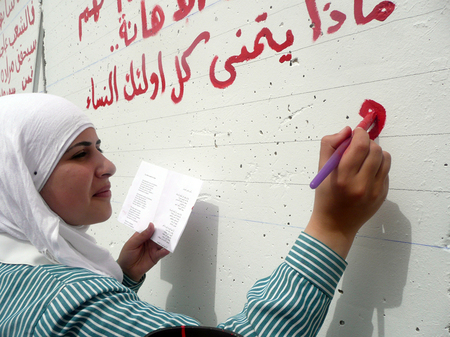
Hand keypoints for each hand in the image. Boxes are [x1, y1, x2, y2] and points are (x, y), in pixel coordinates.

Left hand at [117, 223, 169, 281]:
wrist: (127, 271)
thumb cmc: (126, 256)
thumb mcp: (131, 244)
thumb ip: (142, 235)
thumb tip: (151, 226)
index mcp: (142, 235)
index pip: (150, 227)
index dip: (155, 223)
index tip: (160, 218)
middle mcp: (149, 241)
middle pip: (158, 233)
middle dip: (163, 230)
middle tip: (168, 226)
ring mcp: (153, 248)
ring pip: (162, 242)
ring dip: (166, 239)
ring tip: (169, 236)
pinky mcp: (156, 256)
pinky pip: (162, 252)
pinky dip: (165, 250)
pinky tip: (167, 248)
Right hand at [305, 127, 390, 258]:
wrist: (335, 225)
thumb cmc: (325, 196)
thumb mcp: (321, 171)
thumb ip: (330, 146)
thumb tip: (347, 130)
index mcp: (343, 178)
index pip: (360, 146)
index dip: (360, 134)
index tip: (355, 132)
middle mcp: (362, 185)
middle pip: (375, 150)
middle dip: (367, 142)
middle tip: (358, 146)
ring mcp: (376, 191)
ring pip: (385, 158)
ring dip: (375, 152)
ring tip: (364, 158)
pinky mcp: (383, 195)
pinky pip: (386, 171)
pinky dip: (378, 166)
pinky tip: (367, 172)